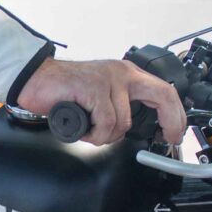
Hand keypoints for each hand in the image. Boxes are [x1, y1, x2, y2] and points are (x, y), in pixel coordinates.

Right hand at [16, 56, 185, 146]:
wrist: (36, 80)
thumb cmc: (65, 91)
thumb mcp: (102, 96)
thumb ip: (122, 105)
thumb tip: (141, 127)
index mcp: (127, 74)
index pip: (164, 91)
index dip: (175, 114)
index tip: (175, 133)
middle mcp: (122, 73)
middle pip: (162, 96)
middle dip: (171, 121)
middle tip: (169, 139)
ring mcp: (109, 79)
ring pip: (124, 122)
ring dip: (106, 135)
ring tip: (90, 130)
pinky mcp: (94, 87)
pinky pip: (105, 123)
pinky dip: (94, 134)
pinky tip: (82, 128)